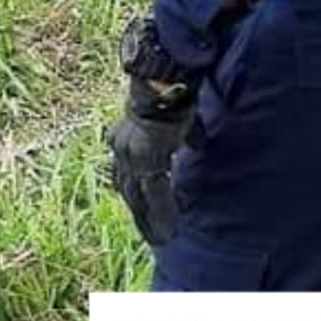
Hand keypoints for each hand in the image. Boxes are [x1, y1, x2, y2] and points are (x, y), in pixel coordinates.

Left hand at [109, 98, 193, 246]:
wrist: (166, 79)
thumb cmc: (174, 92)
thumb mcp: (178, 117)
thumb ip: (186, 135)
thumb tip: (197, 145)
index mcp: (127, 139)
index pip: (128, 174)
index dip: (136, 195)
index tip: (143, 212)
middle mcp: (123, 150)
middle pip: (128, 190)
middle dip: (140, 215)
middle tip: (152, 237)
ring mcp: (132, 156)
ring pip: (138, 197)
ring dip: (149, 221)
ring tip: (162, 241)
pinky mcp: (146, 159)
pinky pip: (153, 194)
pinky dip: (161, 213)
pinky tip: (168, 230)